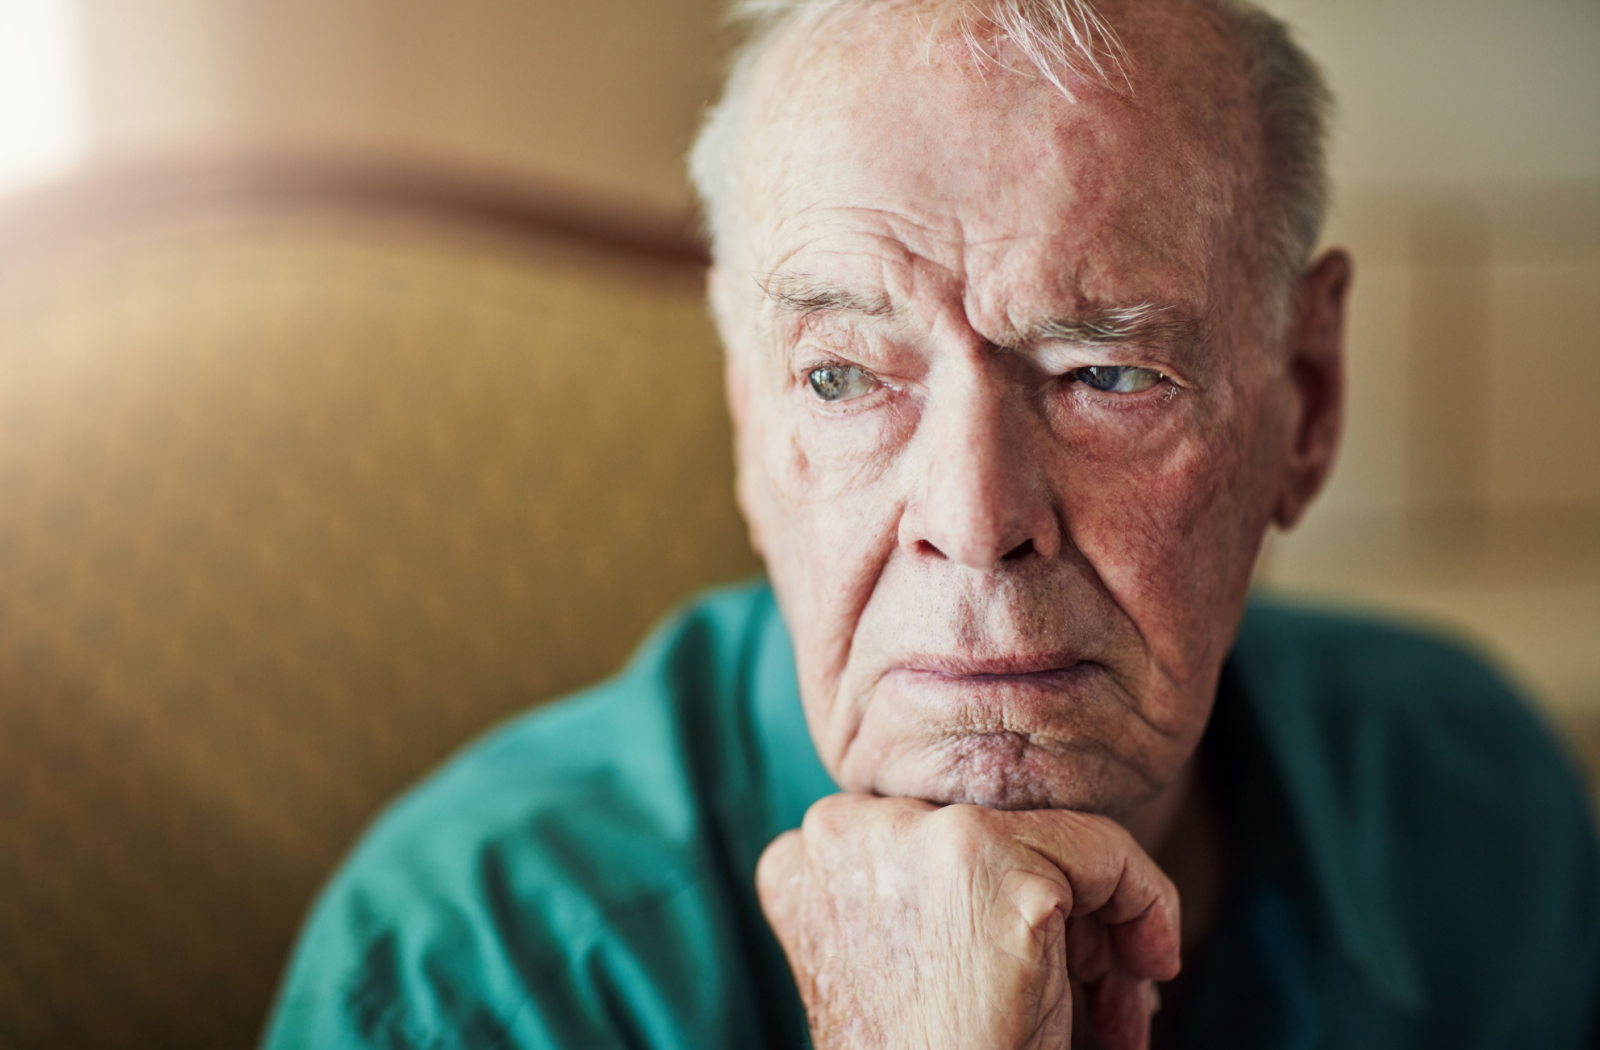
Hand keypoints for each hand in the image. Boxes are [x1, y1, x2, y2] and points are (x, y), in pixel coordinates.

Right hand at [756, 794, 1180, 1049]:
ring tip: (1118, 1001)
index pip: (928, 836)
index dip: (990, 907)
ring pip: (1048, 838)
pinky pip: (1106, 855)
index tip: (1031, 970)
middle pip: (987, 832)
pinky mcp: (990, 861)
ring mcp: (917, 836)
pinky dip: (1149, 906)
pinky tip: (1150, 968)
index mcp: (810, 856)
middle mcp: (844, 827)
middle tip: (1092, 992)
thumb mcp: (898, 957)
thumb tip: (1033, 867)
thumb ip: (917, 885)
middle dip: (1052, 912)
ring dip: (1099, 924)